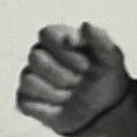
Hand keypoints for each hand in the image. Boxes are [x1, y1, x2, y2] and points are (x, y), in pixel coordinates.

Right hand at [16, 22, 132, 135]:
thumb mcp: (111, 58)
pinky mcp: (25, 99)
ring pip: (29, 79)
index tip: (86, 65)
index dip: (66, 51)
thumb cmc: (105, 79)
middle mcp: (39, 54)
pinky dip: (45, 107)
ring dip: (57, 93)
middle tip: (80, 82)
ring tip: (71, 95)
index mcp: (57, 38)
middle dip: (64, 75)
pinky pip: (25, 101)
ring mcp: (30, 76)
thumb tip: (85, 25)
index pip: (46, 34)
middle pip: (36, 57)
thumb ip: (100, 39)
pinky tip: (59, 106)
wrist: (103, 111)